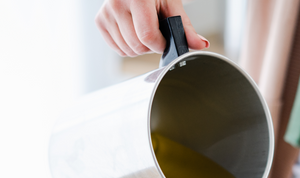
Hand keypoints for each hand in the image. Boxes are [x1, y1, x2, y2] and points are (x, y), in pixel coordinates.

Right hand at [95, 0, 209, 56]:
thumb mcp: (172, 4)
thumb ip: (185, 27)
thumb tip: (200, 45)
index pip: (148, 36)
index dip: (161, 44)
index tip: (166, 39)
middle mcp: (117, 3)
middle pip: (137, 46)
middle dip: (151, 46)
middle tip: (156, 32)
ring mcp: (106, 12)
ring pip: (127, 51)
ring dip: (140, 48)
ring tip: (145, 30)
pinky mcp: (100, 21)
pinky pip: (118, 49)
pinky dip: (129, 47)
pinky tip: (134, 32)